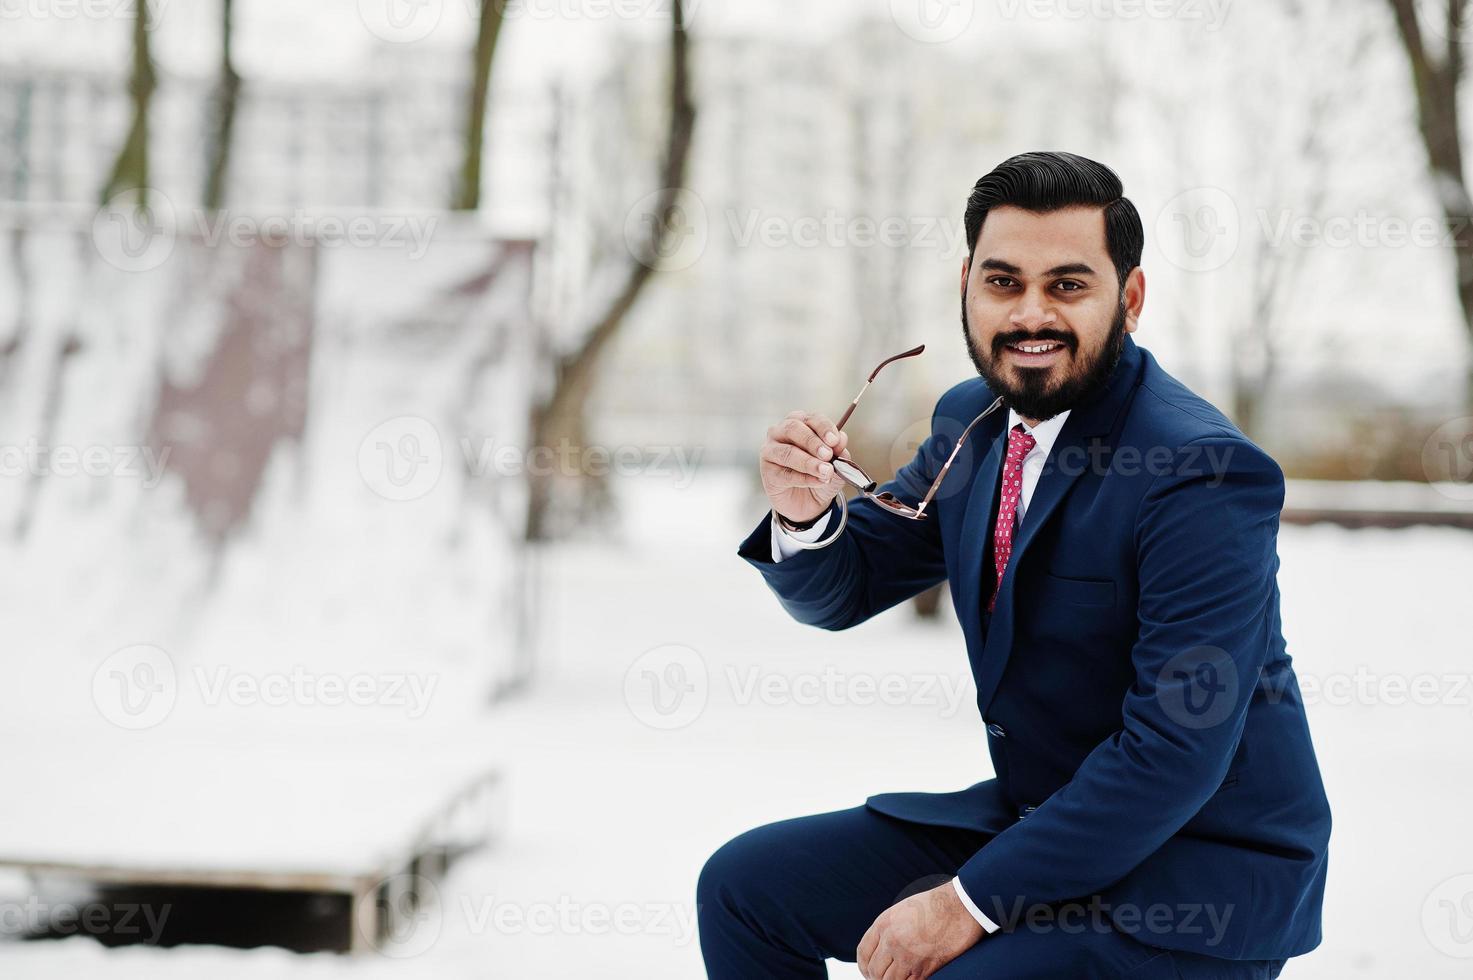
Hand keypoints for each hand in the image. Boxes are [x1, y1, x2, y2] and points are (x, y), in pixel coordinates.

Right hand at [760, 411, 850, 523]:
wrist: (808, 502)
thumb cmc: (819, 474)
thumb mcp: (835, 463)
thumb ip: (838, 451)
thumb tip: (841, 439)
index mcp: (800, 423)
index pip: (811, 418)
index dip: (823, 427)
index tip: (834, 440)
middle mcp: (781, 432)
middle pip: (793, 429)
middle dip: (813, 442)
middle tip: (828, 455)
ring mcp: (770, 450)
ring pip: (787, 452)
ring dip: (809, 462)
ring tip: (826, 471)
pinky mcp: (767, 471)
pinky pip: (785, 474)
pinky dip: (804, 478)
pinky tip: (818, 482)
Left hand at [857, 880, 985, 979]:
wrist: (961, 906)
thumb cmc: (936, 906)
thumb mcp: (903, 910)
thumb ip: (890, 928)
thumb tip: (883, 949)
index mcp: (884, 923)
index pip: (863, 952)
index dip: (865, 966)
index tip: (869, 972)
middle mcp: (891, 940)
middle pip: (874, 971)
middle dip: (877, 978)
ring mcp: (907, 956)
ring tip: (899, 979)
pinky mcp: (924, 968)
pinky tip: (913, 978)